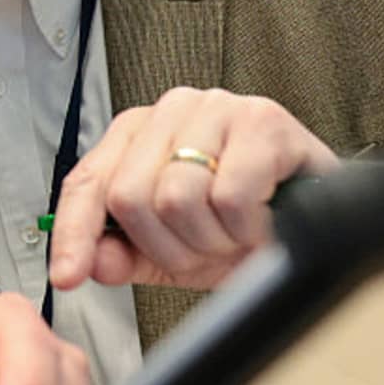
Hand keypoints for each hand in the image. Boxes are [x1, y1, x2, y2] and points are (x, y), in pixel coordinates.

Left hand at [48, 87, 339, 291]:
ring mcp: (217, 108)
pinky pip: (230, 197)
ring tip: (234, 233)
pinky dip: (247, 227)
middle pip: (130, 196)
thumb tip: (90, 262)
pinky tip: (261, 219)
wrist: (316, 213)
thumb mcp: (172, 249)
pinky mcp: (263, 120)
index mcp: (137, 133)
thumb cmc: (243, 221)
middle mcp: (171, 110)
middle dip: (168, 246)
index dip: (73, 233)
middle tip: (203, 249)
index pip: (86, 182)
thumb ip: (124, 254)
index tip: (67, 276)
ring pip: (177, 198)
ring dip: (211, 239)